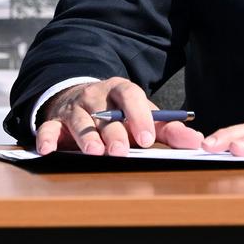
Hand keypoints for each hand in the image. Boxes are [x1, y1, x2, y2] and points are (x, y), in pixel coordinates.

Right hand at [34, 77, 202, 156]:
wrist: (82, 99)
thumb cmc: (118, 113)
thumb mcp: (144, 116)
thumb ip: (168, 130)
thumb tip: (197, 141)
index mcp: (120, 90)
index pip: (130, 95)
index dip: (138, 115)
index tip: (146, 137)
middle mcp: (96, 97)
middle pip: (104, 113)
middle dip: (112, 132)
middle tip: (120, 151)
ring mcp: (75, 108)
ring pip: (79, 120)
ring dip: (85, 137)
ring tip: (93, 153)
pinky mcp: (55, 121)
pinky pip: (48, 128)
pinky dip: (46, 138)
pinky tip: (47, 150)